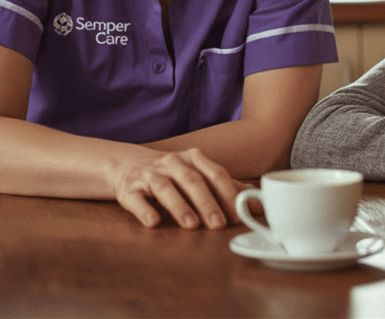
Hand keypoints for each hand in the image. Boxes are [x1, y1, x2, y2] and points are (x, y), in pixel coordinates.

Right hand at [112, 147, 245, 229]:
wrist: (125, 164)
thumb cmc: (171, 174)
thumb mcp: (198, 175)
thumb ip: (227, 189)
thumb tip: (259, 205)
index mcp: (193, 159)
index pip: (215, 173)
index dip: (227, 193)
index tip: (239, 214)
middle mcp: (171, 163)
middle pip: (192, 180)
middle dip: (207, 203)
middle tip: (218, 224)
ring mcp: (148, 174)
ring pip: (165, 188)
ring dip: (180, 206)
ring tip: (192, 225)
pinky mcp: (128, 189)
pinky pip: (136, 198)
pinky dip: (145, 209)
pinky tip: (153, 221)